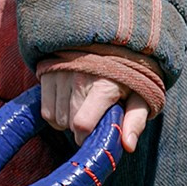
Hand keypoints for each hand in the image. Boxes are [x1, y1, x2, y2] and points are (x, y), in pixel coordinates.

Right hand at [38, 69, 152, 152]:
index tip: (95, 135)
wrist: (112, 39)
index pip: (81, 124)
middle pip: (68, 123)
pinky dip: (55, 113)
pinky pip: (45, 110)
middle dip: (79, 128)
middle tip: (93, 117)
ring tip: (82, 108)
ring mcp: (61, 73)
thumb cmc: (131, 72)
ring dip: (67, 121)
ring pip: (55, 118)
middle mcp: (79, 78)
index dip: (86, 137)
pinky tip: (69, 104)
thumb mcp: (142, 95)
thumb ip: (135, 121)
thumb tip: (128, 146)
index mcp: (104, 86)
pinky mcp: (48, 72)